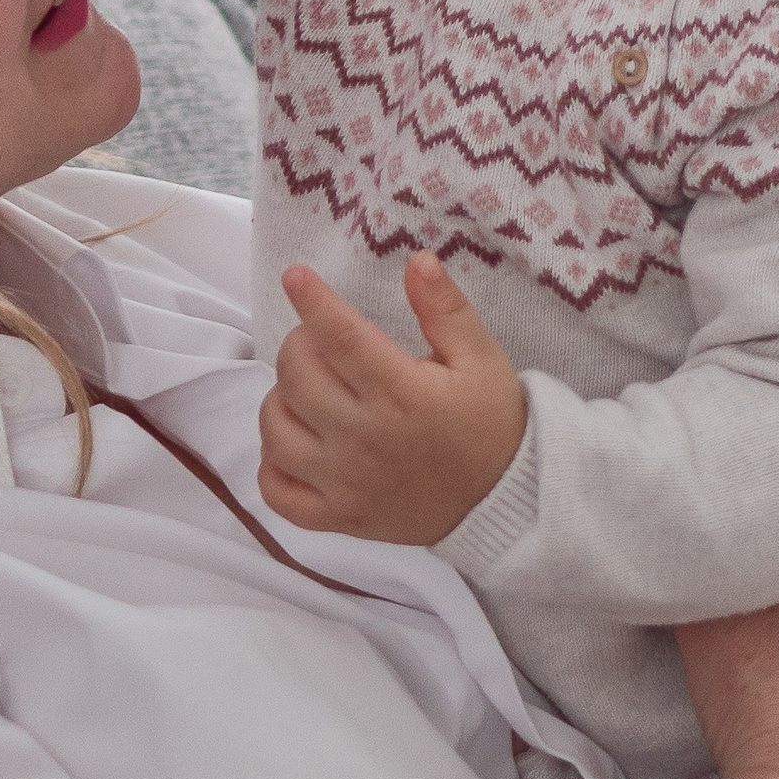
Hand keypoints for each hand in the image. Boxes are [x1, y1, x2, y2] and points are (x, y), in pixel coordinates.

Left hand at [257, 253, 527, 543]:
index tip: (296, 277)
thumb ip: (445, 310)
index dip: (312, 301)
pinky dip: (272, 465)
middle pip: (296, 377)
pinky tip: (297, 444)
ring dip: (281, 400)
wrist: (506, 502)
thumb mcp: (481, 359)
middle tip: (320, 342)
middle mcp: (365, 438)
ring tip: (309, 392)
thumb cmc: (490, 425)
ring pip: (275, 431)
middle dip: (299, 345)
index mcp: (401, 393)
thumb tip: (418, 260)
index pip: (340, 337)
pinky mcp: (337, 517)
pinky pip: (276, 492)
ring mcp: (345, 483)